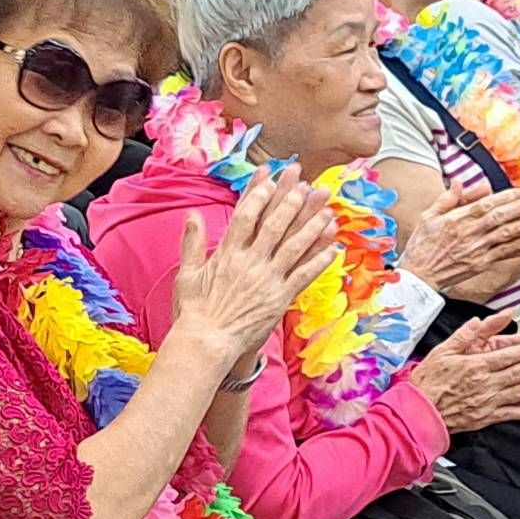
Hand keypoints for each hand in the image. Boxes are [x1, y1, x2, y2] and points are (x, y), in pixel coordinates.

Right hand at [172, 164, 338, 369]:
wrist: (206, 342)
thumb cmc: (194, 311)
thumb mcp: (186, 273)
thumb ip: (191, 242)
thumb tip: (192, 215)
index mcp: (227, 254)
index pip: (245, 216)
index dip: (258, 193)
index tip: (269, 176)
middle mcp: (249, 263)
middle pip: (274, 225)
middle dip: (290, 201)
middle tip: (305, 181)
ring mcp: (267, 280)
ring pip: (293, 247)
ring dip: (311, 226)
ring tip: (326, 207)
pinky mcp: (279, 299)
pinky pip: (303, 276)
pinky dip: (319, 261)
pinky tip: (333, 247)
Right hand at [398, 183, 519, 295]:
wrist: (419, 275)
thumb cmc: (422, 245)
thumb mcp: (427, 216)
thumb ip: (447, 199)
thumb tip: (460, 182)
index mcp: (456, 219)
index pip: (485, 205)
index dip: (505, 198)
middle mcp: (468, 233)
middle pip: (500, 218)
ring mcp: (476, 249)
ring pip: (506, 235)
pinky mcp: (481, 264)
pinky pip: (505, 253)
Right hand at [409, 313, 519, 432]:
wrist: (418, 411)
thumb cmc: (428, 381)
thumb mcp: (443, 351)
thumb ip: (465, 335)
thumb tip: (480, 319)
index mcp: (475, 366)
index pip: (506, 355)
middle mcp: (485, 384)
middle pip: (519, 373)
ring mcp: (487, 402)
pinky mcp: (485, 417)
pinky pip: (509, 414)